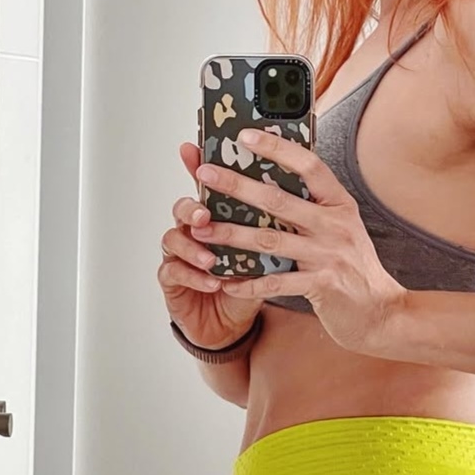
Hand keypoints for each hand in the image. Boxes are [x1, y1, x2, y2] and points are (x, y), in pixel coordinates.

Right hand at [158, 143, 264, 350]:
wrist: (235, 324)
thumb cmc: (249, 282)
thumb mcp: (268, 251)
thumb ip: (275, 223)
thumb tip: (302, 190)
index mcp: (217, 215)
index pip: (208, 186)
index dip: (197, 165)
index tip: (194, 150)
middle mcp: (195, 230)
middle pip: (186, 208)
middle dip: (193, 207)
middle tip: (205, 214)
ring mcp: (180, 254)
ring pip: (174, 238)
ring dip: (193, 246)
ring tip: (211, 257)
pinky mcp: (173, 281)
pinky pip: (174, 272)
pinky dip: (193, 275)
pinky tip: (211, 280)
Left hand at [195, 127, 406, 354]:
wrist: (381, 312)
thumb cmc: (353, 266)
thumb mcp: (340, 227)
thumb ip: (313, 206)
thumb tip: (270, 180)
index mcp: (339, 204)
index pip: (308, 165)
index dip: (277, 148)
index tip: (245, 135)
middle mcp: (335, 224)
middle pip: (278, 199)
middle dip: (236, 185)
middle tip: (204, 174)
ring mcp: (329, 255)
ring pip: (270, 239)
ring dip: (231, 234)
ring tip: (200, 230)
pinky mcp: (322, 285)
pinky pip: (276, 282)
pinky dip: (248, 283)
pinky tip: (227, 281)